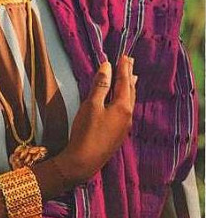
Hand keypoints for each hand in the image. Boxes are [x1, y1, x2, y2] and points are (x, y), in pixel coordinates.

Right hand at [55, 55, 136, 185]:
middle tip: (130, 62)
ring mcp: (124, 126)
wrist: (84, 161)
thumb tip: (107, 66)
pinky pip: (126, 109)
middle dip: (129, 75)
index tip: (124, 56)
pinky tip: (123, 99)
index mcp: (123, 107)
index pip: (124, 82)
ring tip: (132, 77)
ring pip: (129, 101)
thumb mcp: (91, 105)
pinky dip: (126, 98)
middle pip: (130, 90)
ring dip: (129, 87)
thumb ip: (101, 85)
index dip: (123, 68)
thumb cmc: (86, 131)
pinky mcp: (118, 133)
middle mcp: (127, 115)